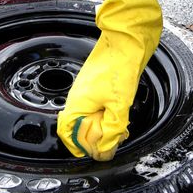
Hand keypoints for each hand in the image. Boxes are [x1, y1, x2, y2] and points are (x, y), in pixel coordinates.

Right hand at [57, 0, 164, 160]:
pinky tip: (120, 115)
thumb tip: (105, 150)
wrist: (126, 39)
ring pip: (88, 116)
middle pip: (78, 127)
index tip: (95, 153)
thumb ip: (112, 129)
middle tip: (113, 142)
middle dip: (94, 139)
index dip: (78, 146)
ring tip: (119, 129)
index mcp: (78, 102)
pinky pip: (95, 106)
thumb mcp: (119, 104)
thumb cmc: (120, 66)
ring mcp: (86, 89)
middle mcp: (78, 96)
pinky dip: (106, 116)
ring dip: (101, 127)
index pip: (67, 131)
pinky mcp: (96, 85)